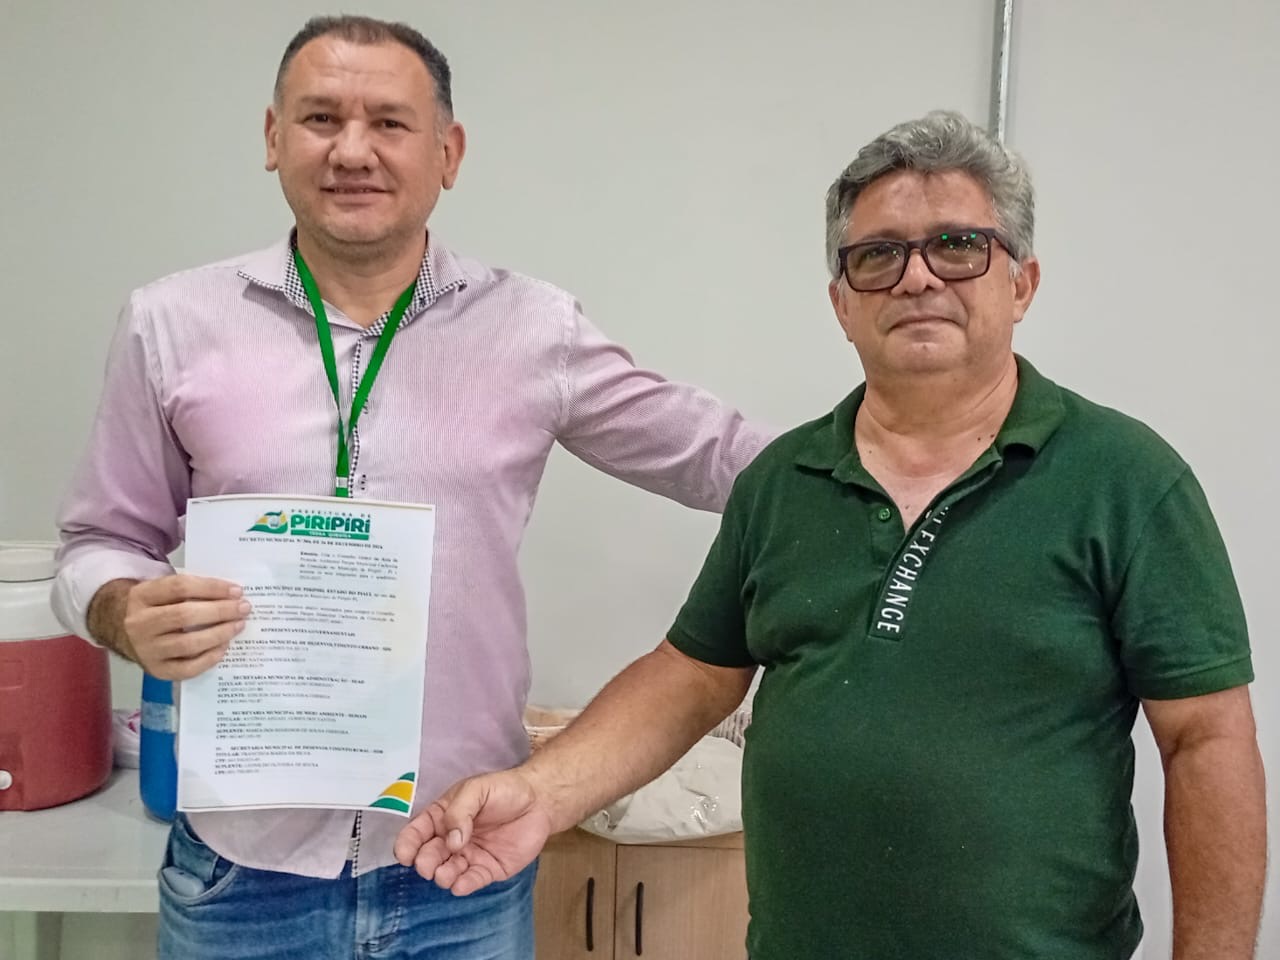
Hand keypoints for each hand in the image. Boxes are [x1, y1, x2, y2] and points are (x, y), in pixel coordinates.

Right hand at [92, 575, 248, 678]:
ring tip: (238, 625)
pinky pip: (186, 668)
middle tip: (243, 608)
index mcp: (142, 596)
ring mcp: (146, 649)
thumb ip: (190, 589)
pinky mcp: (155, 670)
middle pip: (184, 615)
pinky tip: (224, 647)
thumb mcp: (161, 590)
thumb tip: (231, 595)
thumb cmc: (155, 607)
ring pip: (187, 643)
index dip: (211, 588)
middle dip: (220, 611)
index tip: (236, 590)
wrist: (120, 630)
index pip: (179, 587)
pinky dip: (209, 658)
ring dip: (219, 634)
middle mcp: (139, 623)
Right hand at [394, 770, 553, 894]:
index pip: (417, 833)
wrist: (539, 801)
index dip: (406, 845)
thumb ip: (459, 811)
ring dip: (442, 876)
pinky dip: (463, 886)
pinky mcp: (487, 869)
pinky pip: (471, 881)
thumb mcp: (477, 789)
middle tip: (428, 865)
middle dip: (425, 863)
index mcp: (442, 817)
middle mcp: (451, 839)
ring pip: (447, 872)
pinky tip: (460, 885)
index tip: (405, 855)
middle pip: (428, 856)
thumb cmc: (505, 790)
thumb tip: (451, 841)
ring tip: (445, 874)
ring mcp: (469, 856)